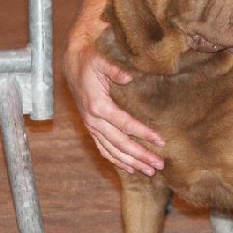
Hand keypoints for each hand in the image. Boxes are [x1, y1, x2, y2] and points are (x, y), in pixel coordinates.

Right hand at [64, 39, 164, 175]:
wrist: (72, 63)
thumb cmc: (90, 60)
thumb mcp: (101, 61)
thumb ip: (114, 69)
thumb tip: (129, 77)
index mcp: (99, 106)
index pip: (125, 124)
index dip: (144, 133)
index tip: (160, 141)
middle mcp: (94, 121)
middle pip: (120, 143)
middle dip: (141, 155)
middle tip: (159, 165)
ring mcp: (91, 126)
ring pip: (112, 150)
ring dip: (131, 162)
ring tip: (150, 171)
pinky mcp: (91, 128)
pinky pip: (103, 149)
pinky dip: (116, 160)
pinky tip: (130, 168)